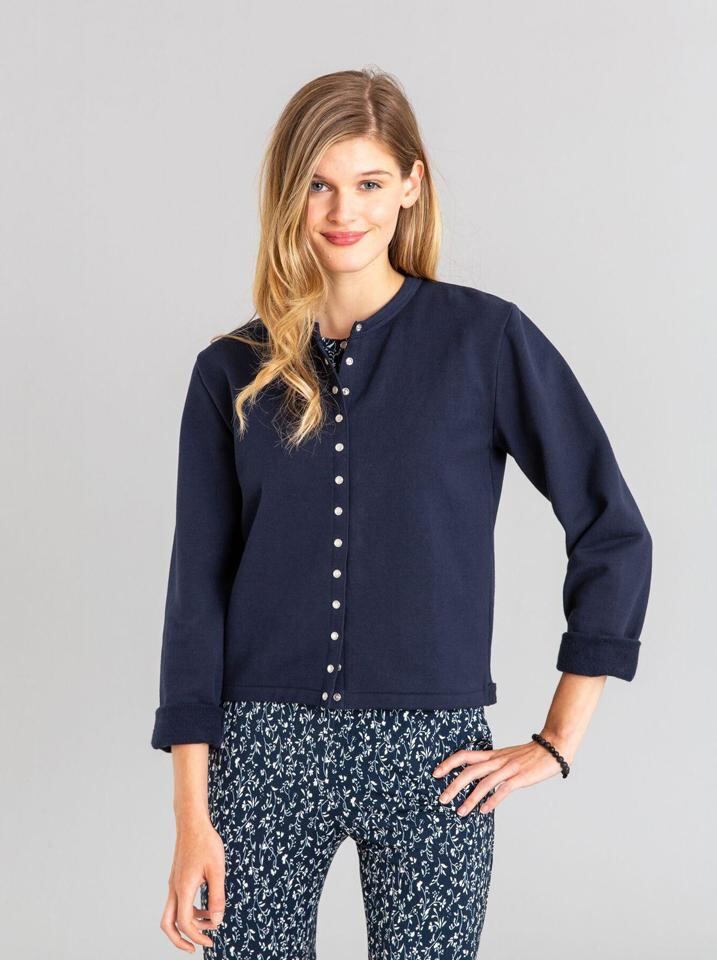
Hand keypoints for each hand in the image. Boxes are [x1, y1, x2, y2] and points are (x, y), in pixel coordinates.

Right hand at [160, 819, 225, 952]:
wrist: (192, 822)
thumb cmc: (206, 843)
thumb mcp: (218, 870)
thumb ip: (217, 897)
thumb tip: (217, 921)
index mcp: (183, 888)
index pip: (185, 923)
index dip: (197, 937)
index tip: (211, 941)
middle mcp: (174, 888)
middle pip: (167, 924)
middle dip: (178, 940)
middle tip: (194, 948)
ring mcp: (174, 883)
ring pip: (171, 913)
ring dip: (187, 924)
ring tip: (207, 925)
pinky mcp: (177, 877)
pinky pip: (178, 901)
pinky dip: (189, 910)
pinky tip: (205, 906)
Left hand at [432, 732, 574, 815]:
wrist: (553, 748)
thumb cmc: (530, 756)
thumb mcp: (507, 757)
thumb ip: (493, 766)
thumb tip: (480, 780)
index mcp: (492, 755)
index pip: (465, 755)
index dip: (448, 763)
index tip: (435, 773)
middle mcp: (497, 760)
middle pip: (469, 771)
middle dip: (453, 785)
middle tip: (441, 799)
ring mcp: (508, 769)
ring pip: (484, 782)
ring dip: (470, 798)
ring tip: (459, 812)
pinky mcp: (520, 778)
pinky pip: (503, 789)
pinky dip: (492, 800)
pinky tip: (484, 811)